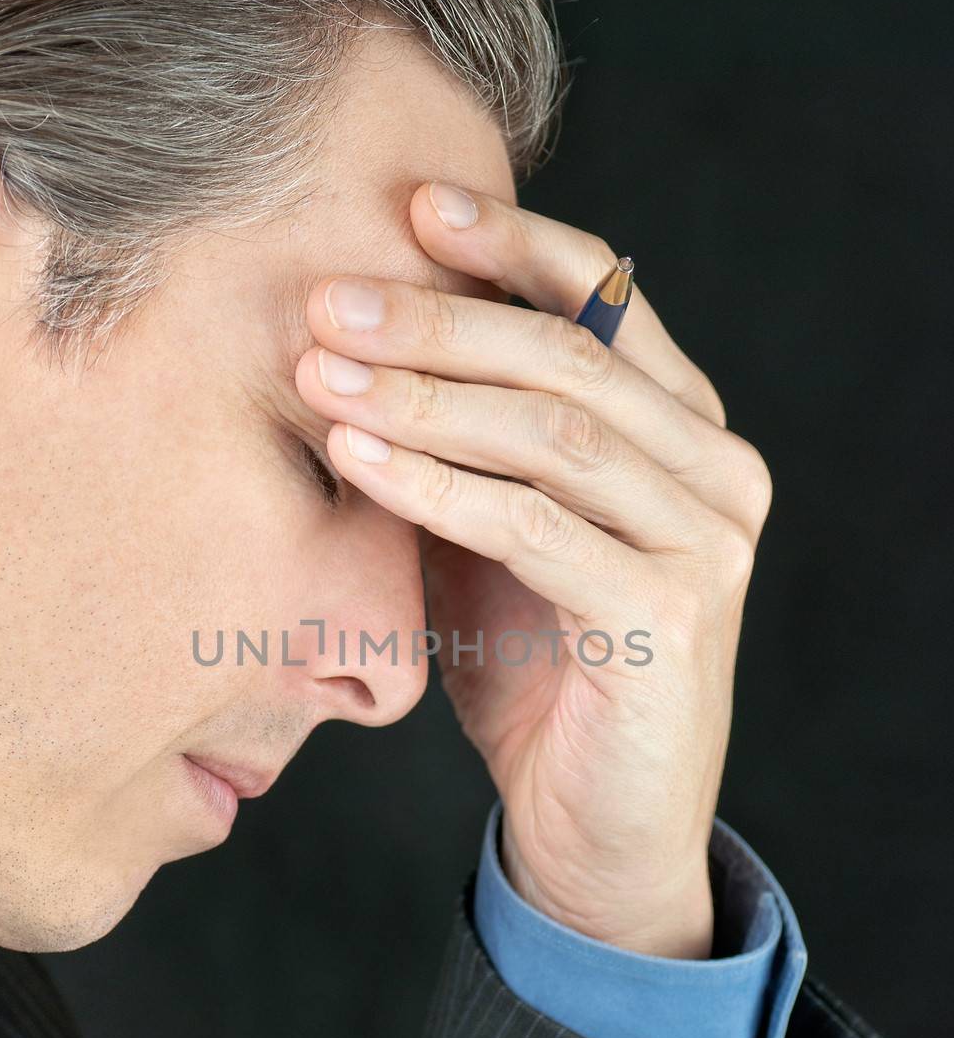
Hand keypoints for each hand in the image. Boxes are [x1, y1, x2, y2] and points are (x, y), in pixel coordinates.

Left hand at [296, 182, 771, 956]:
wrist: (596, 831)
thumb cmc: (540, 673)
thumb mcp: (497, 538)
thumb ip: (466, 448)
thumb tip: (357, 347)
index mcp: (685, 432)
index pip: (606, 302)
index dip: (511, 245)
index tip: (411, 205)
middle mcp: (716, 472)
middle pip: (569, 359)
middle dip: (438, 321)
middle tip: (327, 300)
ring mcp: (705, 543)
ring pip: (554, 432)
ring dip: (423, 396)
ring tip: (321, 370)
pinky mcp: (669, 616)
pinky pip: (536, 526)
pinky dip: (438, 487)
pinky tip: (358, 458)